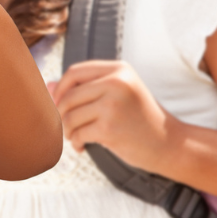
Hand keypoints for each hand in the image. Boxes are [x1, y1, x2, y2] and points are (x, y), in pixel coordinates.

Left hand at [52, 60, 182, 173]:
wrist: (169, 144)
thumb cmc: (139, 119)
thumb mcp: (117, 95)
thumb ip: (85, 88)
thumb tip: (47, 85)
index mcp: (119, 70)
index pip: (74, 72)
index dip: (60, 89)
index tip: (59, 105)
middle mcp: (117, 82)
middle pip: (68, 95)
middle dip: (62, 114)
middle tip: (69, 128)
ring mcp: (113, 104)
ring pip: (69, 116)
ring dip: (68, 131)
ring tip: (76, 137)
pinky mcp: (110, 127)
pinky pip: (77, 133)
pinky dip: (75, 143)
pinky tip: (82, 147)